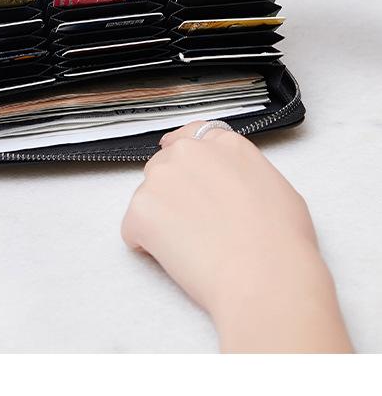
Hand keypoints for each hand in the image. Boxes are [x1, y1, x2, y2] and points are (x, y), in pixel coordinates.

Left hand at [121, 122, 352, 352]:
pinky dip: (146, 244)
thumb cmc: (281, 243)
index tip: (180, 171)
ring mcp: (161, 178)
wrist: (266, 278)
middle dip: (172, 193)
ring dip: (161, 219)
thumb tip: (230, 182)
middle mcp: (188, 152)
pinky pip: (133, 228)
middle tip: (195, 225)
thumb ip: (242, 172)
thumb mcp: (276, 187)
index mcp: (223, 144)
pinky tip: (177, 258)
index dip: (183, 157)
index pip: (190, 136)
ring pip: (148, 197)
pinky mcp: (142, 208)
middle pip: (165, 166)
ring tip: (192, 247)